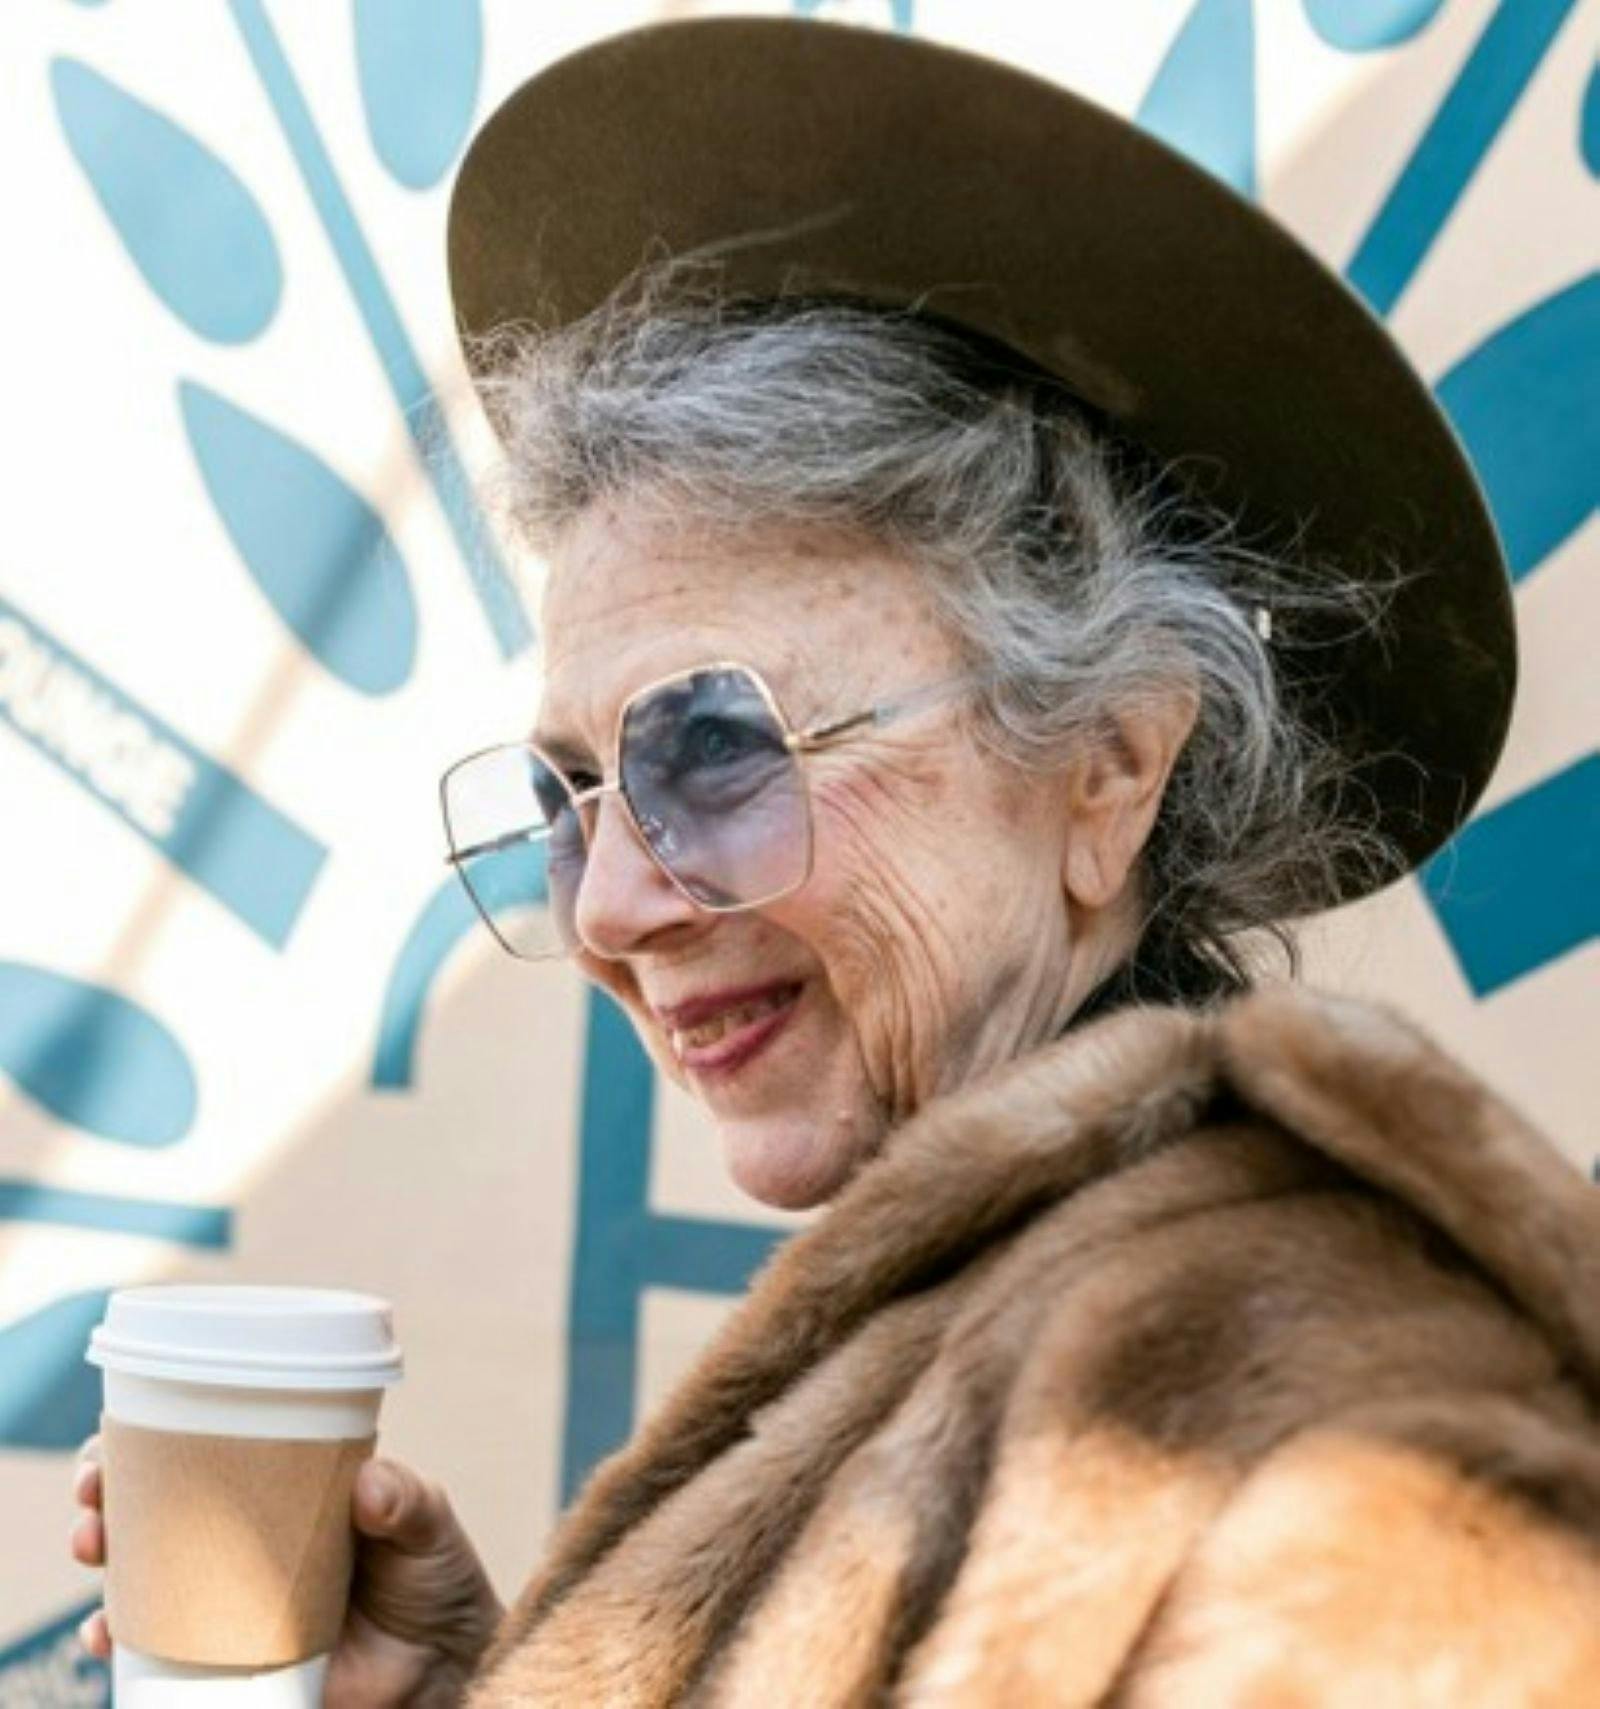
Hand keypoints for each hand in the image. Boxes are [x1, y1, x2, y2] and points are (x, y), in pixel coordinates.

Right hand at [71, 1435, 504, 1706]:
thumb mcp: (428, 1526)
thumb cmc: (436, 1582)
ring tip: (94, 1545)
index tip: (122, 1435)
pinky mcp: (226, 1658)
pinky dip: (120, 1640)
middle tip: (95, 1492)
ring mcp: (231, 1599)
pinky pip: (156, 1650)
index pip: (212, 1449)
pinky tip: (106, 1633)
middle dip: (110, 1492)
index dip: (157, 1437)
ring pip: (143, 1572)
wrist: (443, 1667)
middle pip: (159, 1506)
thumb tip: (372, 1486)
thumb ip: (406, 1502)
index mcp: (287, 1490)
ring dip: (104, 1557)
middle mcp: (247, 1539)